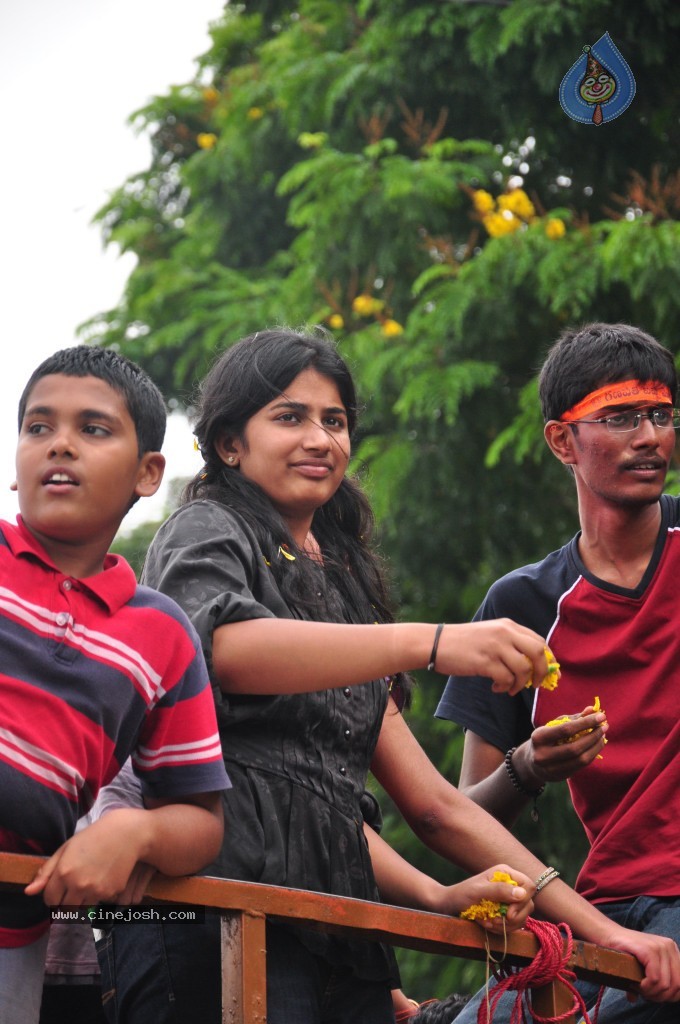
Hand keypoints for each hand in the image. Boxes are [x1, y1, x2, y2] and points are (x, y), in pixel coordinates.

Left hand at [24, 810, 148, 906]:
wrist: (126, 834)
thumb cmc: (93, 837)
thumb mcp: (66, 849)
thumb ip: (46, 871)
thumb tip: (28, 892)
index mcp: (64, 872)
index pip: (49, 900)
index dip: (52, 895)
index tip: (59, 888)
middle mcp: (78, 885)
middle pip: (65, 909)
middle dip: (66, 901)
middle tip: (74, 887)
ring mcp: (95, 891)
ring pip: (82, 909)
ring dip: (82, 901)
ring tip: (89, 882)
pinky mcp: (111, 893)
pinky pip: (99, 903)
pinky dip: (99, 896)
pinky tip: (104, 879)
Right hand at [435, 620, 547, 695]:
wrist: (434, 643)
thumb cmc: (463, 643)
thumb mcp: (489, 635)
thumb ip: (510, 644)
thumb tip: (534, 667)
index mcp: (507, 625)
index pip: (539, 641)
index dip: (548, 659)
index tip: (547, 674)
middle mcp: (504, 633)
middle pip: (538, 653)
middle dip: (542, 673)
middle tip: (536, 685)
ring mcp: (495, 646)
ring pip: (523, 669)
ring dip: (520, 684)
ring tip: (509, 688)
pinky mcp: (484, 661)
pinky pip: (506, 679)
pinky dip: (504, 687)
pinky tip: (495, 687)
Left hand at [437, 864, 533, 934]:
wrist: (450, 905)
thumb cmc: (462, 894)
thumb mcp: (478, 892)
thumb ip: (499, 891)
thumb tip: (523, 893)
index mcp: (506, 873)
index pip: (529, 886)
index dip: (522, 902)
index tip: (508, 914)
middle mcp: (510, 885)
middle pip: (528, 904)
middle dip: (513, 917)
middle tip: (494, 921)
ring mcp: (509, 899)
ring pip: (522, 916)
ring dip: (506, 925)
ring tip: (487, 923)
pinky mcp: (506, 912)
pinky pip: (514, 924)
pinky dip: (502, 928)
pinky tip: (487, 925)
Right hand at [526, 707, 607, 783]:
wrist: (531, 763)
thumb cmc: (546, 739)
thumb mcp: (553, 726)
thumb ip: (572, 718)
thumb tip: (592, 710)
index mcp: (539, 737)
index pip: (566, 729)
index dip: (585, 722)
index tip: (601, 716)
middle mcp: (543, 755)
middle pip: (575, 747)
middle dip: (593, 736)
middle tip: (604, 726)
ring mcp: (551, 769)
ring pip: (581, 759)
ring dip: (596, 746)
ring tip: (603, 735)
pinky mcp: (560, 776)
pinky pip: (581, 766)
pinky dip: (592, 754)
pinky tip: (597, 745)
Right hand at [603, 925, 679, 1001]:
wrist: (608, 935)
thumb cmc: (627, 953)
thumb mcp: (647, 966)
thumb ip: (656, 980)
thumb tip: (659, 999)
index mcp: (673, 950)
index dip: (670, 996)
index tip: (654, 996)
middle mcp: (670, 947)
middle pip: (676, 986)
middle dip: (660, 996)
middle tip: (644, 994)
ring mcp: (660, 947)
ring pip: (665, 985)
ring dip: (650, 993)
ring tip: (638, 989)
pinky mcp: (649, 950)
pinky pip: (655, 979)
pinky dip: (645, 987)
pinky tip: (635, 985)